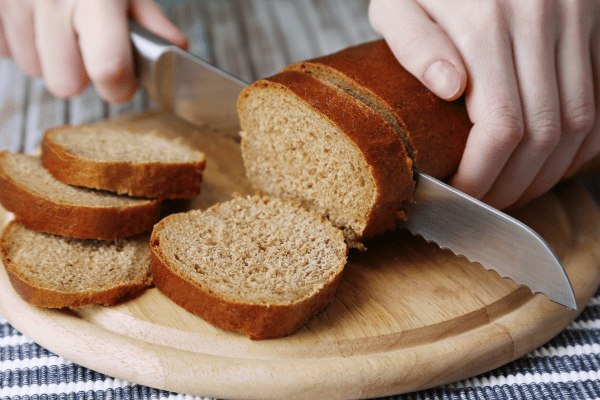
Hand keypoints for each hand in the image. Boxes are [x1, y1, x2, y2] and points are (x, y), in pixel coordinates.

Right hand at [0, 0, 187, 102]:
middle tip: (88, 51)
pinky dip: (22, 41)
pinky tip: (36, 21)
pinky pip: (6, 49)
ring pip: (33, 69)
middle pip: (64, 84)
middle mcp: (51, 0)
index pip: (108, 67)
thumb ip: (148, 18)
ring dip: (50, 58)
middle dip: (80, 76)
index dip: (119, 86)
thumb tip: (176, 48)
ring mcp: (15, 1)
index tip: (122, 83)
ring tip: (61, 28)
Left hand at [369, 0, 599, 208]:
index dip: (486, 176)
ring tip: (518, 188)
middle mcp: (543, 20)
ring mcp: (577, 17)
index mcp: (487, 22)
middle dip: (518, 183)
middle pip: (548, 135)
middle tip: (489, 203)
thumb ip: (415, 44)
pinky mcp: (593, 18)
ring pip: (584, 121)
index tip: (463, 196)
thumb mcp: (398, 1)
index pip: (501, 128)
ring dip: (553, 170)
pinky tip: (555, 159)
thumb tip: (451, 89)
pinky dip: (584, 140)